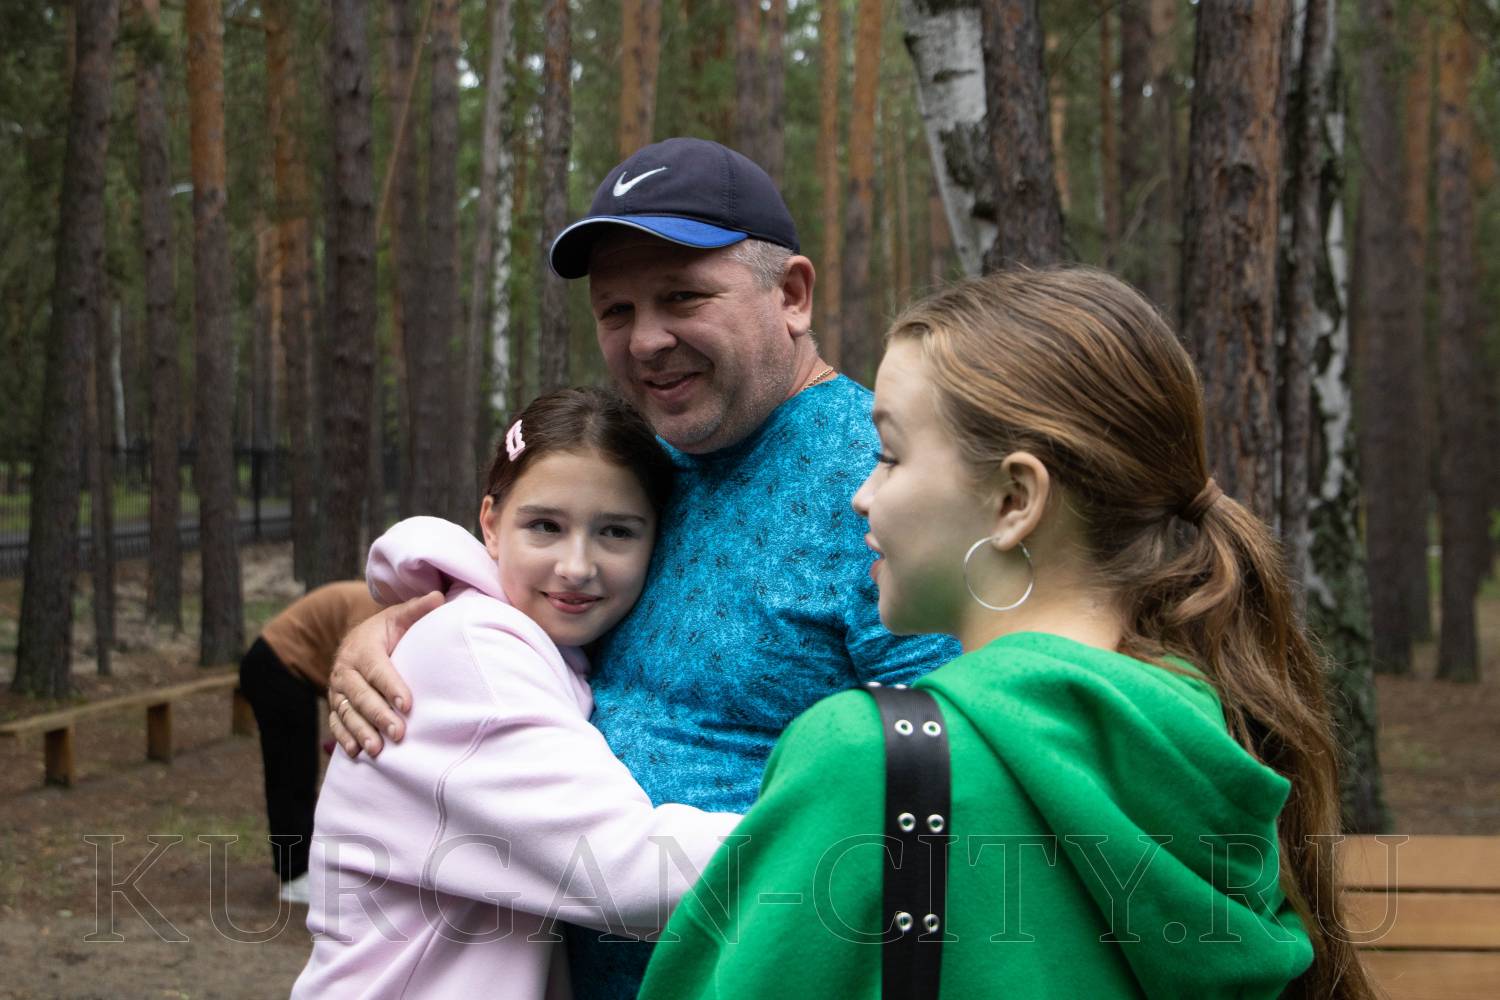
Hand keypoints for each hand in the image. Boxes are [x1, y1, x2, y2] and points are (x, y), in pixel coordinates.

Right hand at [327, 590, 442, 757]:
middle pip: (360, 695)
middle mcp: (345, 670)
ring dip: (361, 731)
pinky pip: (336, 722)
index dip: (391, 687)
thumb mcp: (399, 617)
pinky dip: (344, 738)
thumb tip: (438, 597)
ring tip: (376, 750)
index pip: (377, 670)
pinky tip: (357, 753)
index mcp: (362, 648)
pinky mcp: (336, 704)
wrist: (358, 639)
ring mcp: (338, 690)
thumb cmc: (387, 630)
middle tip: (398, 733)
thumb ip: (417, 610)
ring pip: (347, 712)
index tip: (407, 704)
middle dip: (378, 715)